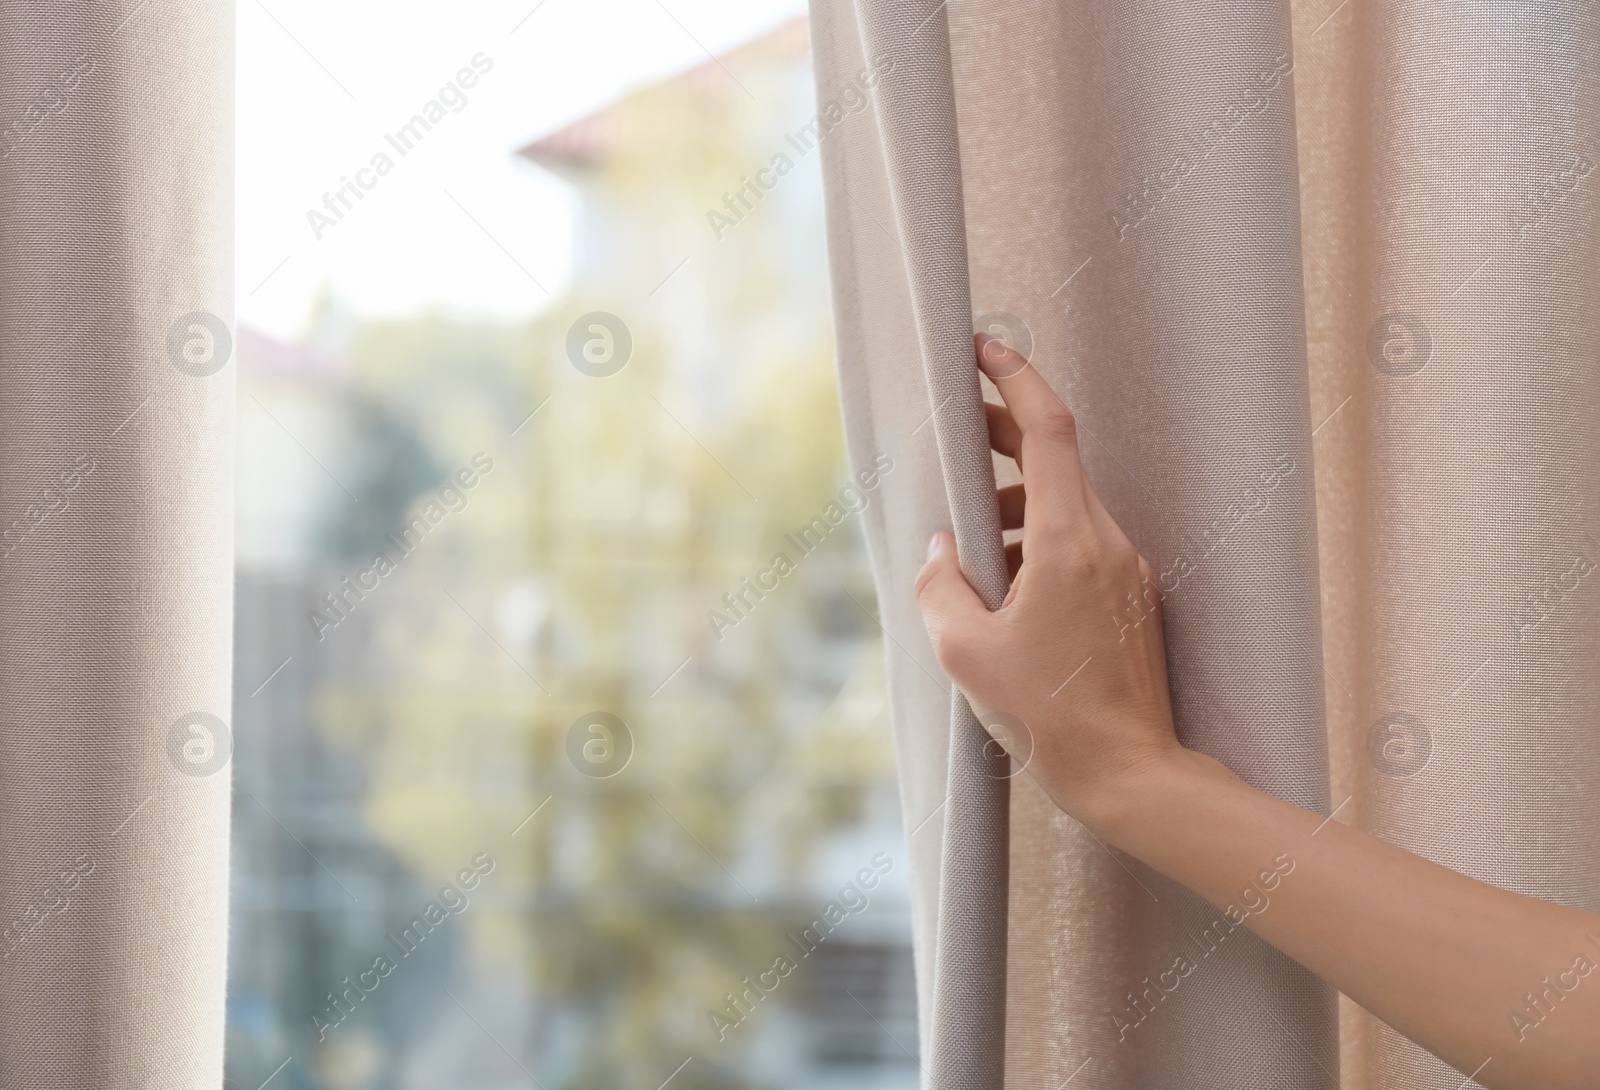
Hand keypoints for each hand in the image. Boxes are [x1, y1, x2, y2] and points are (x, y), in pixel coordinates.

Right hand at [913, 333, 1183, 830]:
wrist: (1129, 773)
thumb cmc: (1049, 716)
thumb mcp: (965, 651)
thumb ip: (942, 584)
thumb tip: (943, 550)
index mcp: (1067, 540)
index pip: (1048, 428)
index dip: (1015, 377)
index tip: (984, 348)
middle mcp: (1106, 541)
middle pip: (1055, 459)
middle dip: (1004, 435)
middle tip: (958, 428)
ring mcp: (1125, 569)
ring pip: (1065, 506)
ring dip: (1015, 506)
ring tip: (971, 549)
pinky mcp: (1130, 598)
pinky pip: (1080, 546)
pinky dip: (1037, 544)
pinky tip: (1004, 591)